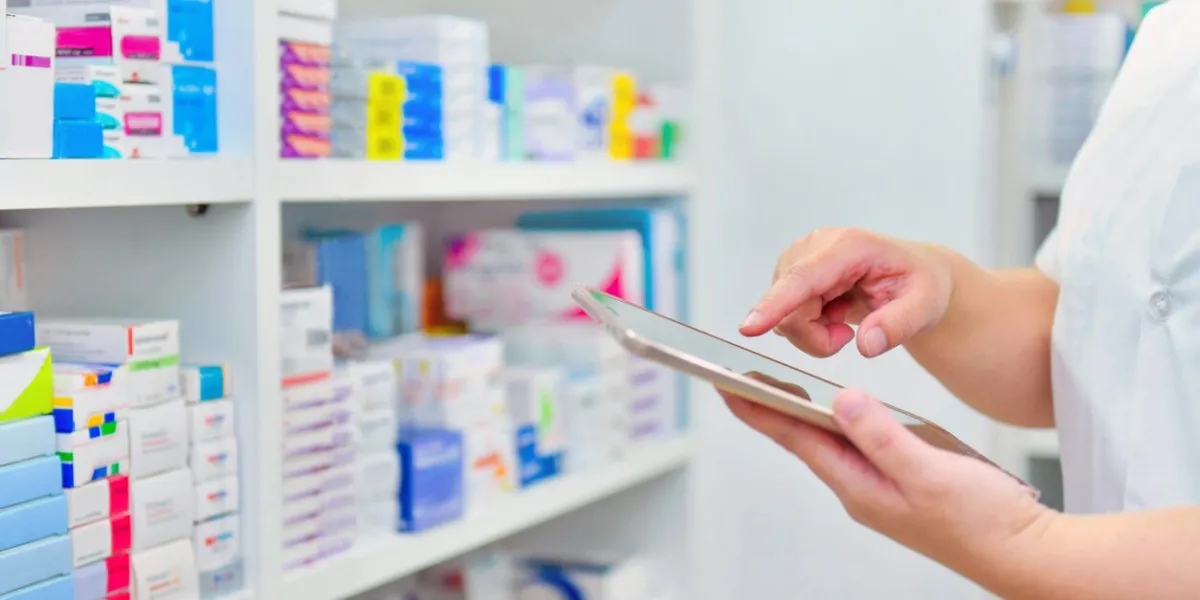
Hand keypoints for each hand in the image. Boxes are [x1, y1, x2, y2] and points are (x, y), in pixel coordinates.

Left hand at [721, 387, 1054, 581]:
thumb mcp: (929, 471)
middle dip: (770, 408)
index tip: (726, 385)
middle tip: (738, 378)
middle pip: (805, 440)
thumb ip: (883, 435)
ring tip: (773, 388)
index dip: (759, 409)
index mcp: (859, 486)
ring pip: (829, 444)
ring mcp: (879, 489)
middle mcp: (861, 489)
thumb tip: (842, 400)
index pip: (796, 438)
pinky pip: (856, 448)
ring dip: (801, 415)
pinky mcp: (900, 485)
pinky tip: (838, 414)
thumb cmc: (983, 520)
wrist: (1025, 553)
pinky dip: (838, 424)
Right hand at [739, 228, 954, 357]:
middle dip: (815, 337)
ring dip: (813, 332)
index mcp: (849, 247)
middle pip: (790, 308)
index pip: (804, 278)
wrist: (914, 275)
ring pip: (784, 315)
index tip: (749, 327)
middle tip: (849, 337)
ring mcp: (799, 259)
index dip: (775, 304)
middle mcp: (815, 246)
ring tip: (845, 320)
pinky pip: (784, 316)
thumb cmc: (921, 284)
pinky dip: (808, 327)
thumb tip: (866, 345)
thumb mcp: (926, 305)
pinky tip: (831, 313)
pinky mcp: (791, 273)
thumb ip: (899, 325)